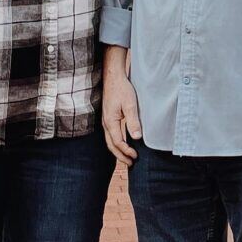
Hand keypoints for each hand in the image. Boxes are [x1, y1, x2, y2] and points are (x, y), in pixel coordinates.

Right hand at [102, 46, 141, 166]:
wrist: (113, 77)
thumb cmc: (121, 89)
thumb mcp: (130, 105)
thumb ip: (133, 121)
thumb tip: (136, 138)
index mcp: (110, 122)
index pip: (118, 142)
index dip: (126, 151)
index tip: (136, 156)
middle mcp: (105, 123)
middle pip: (111, 145)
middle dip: (120, 156)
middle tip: (131, 164)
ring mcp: (105, 121)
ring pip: (110, 141)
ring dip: (118, 151)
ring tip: (127, 157)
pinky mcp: (108, 117)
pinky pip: (111, 135)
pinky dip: (117, 143)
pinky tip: (124, 144)